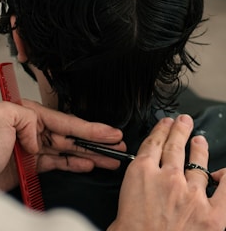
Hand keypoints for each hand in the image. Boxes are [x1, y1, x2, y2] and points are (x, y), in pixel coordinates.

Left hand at [0, 99, 123, 190]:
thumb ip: (25, 117)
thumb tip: (40, 132)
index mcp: (28, 113)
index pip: (66, 121)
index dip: (90, 128)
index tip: (109, 133)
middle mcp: (33, 128)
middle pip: (71, 134)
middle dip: (96, 139)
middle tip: (117, 144)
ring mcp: (34, 146)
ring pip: (69, 148)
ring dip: (90, 153)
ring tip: (110, 157)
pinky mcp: (33, 162)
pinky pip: (59, 161)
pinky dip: (75, 162)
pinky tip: (88, 164)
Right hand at [109, 115, 225, 230]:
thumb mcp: (122, 205)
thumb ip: (134, 191)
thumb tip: (138, 191)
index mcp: (142, 173)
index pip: (154, 143)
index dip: (161, 130)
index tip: (165, 124)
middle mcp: (168, 178)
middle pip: (175, 147)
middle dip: (179, 131)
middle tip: (183, 122)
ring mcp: (191, 195)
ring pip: (197, 164)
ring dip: (199, 149)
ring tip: (200, 140)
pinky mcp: (212, 216)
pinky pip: (225, 190)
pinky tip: (224, 173)